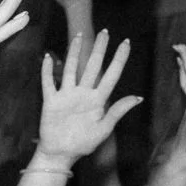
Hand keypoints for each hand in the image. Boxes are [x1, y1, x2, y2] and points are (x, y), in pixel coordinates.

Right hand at [36, 29, 143, 161]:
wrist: (61, 154)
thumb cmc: (83, 144)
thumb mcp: (104, 129)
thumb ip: (117, 111)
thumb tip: (138, 97)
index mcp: (98, 100)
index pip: (111, 74)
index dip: (119, 58)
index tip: (126, 43)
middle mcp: (83, 93)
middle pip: (93, 65)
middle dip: (99, 48)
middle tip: (105, 32)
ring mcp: (67, 95)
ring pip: (72, 68)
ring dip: (74, 52)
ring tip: (78, 36)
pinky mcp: (51, 101)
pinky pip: (48, 82)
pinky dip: (47, 70)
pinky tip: (48, 58)